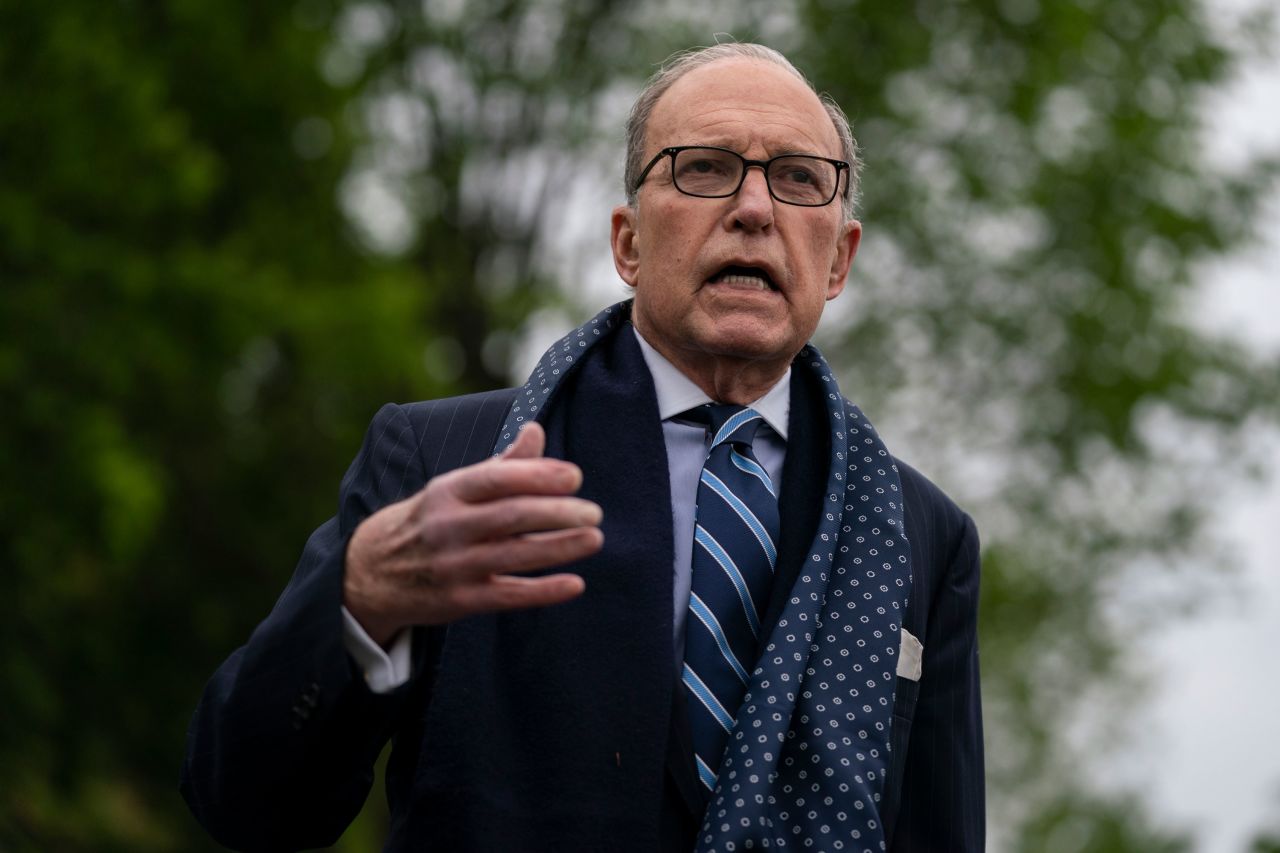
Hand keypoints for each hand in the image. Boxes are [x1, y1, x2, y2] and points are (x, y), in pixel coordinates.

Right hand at [343, 422, 601, 645]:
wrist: (371, 573)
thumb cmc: (430, 520)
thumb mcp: (455, 488)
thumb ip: (501, 464)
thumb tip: (536, 429)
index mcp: (449, 491)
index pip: (497, 478)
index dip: (537, 476)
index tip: (574, 477)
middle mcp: (449, 527)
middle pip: (511, 517)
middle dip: (557, 513)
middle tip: (595, 512)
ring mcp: (454, 566)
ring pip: (514, 556)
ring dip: (559, 547)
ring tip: (594, 539)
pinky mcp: (460, 601)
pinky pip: (508, 596)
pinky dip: (544, 591)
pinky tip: (575, 583)